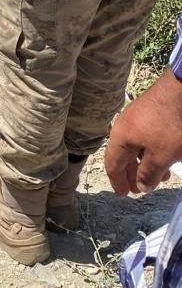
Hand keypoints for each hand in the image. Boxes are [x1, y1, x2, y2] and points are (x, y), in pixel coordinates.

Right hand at [105, 69, 181, 195]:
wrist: (179, 92)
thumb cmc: (168, 127)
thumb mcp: (161, 157)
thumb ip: (149, 174)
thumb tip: (141, 186)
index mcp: (120, 138)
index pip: (113, 164)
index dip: (117, 181)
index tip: (123, 194)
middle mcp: (122, 127)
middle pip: (123, 155)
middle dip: (132, 174)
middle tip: (140, 188)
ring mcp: (135, 118)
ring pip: (136, 146)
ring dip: (145, 163)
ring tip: (160, 175)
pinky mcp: (148, 112)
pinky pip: (144, 137)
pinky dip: (151, 151)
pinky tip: (164, 155)